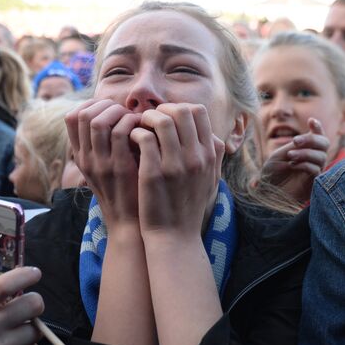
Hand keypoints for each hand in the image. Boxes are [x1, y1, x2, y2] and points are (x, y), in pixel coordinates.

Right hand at [65, 99, 141, 230]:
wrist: (129, 224)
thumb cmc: (123, 191)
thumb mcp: (103, 168)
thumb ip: (102, 145)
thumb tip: (111, 114)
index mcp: (80, 157)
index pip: (71, 117)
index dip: (90, 104)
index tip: (109, 108)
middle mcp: (86, 159)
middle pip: (83, 115)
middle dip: (106, 105)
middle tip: (124, 111)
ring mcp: (100, 164)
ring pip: (99, 121)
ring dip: (119, 112)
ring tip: (133, 118)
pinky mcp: (119, 168)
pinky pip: (120, 133)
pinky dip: (132, 123)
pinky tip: (143, 128)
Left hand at [130, 103, 224, 238]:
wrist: (175, 236)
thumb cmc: (188, 206)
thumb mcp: (210, 179)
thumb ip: (213, 154)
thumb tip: (210, 133)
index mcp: (209, 155)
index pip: (198, 112)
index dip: (179, 108)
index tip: (166, 117)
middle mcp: (196, 157)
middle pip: (181, 111)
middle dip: (162, 109)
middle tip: (149, 120)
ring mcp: (175, 164)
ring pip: (162, 121)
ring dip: (146, 118)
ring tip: (138, 127)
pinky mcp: (154, 173)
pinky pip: (144, 138)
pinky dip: (135, 133)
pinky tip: (131, 141)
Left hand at [260, 118, 328, 202]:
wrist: (266, 191)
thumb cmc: (271, 173)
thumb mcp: (280, 155)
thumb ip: (294, 146)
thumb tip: (306, 136)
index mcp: (305, 150)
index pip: (318, 136)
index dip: (317, 128)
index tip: (311, 121)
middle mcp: (313, 159)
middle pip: (324, 144)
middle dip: (311, 139)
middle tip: (295, 140)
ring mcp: (315, 170)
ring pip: (321, 156)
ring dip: (305, 153)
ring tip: (290, 156)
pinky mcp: (314, 182)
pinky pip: (316, 169)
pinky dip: (304, 164)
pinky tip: (293, 166)